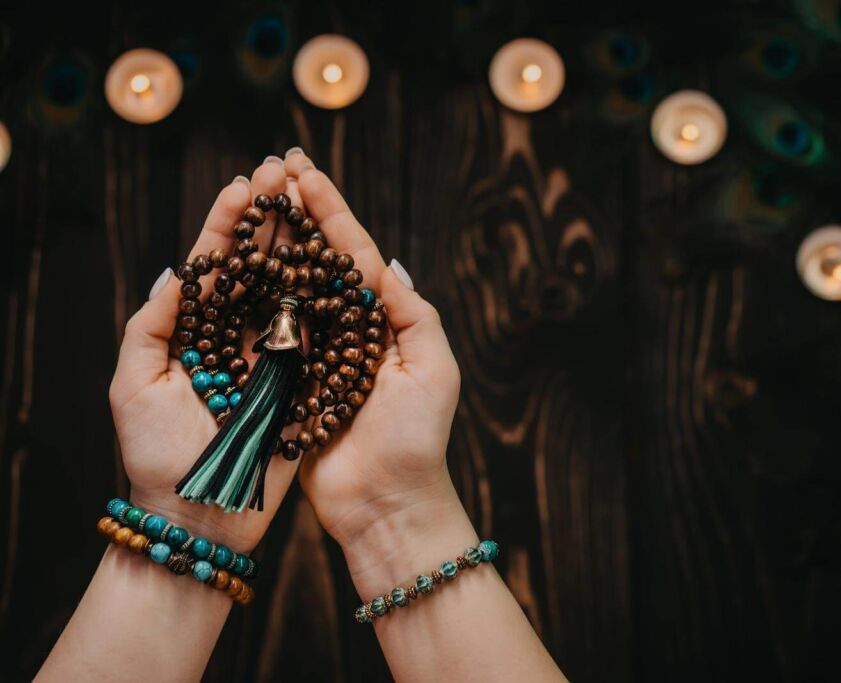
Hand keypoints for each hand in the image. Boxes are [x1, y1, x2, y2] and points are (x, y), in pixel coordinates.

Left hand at [109, 158, 300, 552]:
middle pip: (259, 267)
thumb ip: (151, 327)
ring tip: (316, 198)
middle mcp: (237, 338)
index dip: (229, 224)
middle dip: (273, 218)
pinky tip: (340, 259)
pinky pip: (320, 335)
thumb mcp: (133, 387)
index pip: (216, 266)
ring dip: (303, 244)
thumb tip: (179, 273)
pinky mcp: (305, 383)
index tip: (246, 184)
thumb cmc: (156, 457)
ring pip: (292, 291)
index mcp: (196, 333)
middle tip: (288, 170)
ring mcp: (274, 359)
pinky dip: (329, 297)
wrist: (200, 517)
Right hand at [277, 152, 465, 582]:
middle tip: (271, 167)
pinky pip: (265, 333)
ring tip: (249, 199)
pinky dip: (250, 297)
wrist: (384, 505)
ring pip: (287, 288)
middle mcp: (348, 332)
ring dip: (270, 243)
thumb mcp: (433, 371)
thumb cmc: (417, 442)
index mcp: (384, 322)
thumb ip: (414, 315)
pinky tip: (232, 264)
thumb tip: (385, 264)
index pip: (353, 255)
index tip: (304, 170)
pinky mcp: (286, 383)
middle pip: (317, 261)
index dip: (330, 211)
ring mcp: (314, 355)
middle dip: (297, 214)